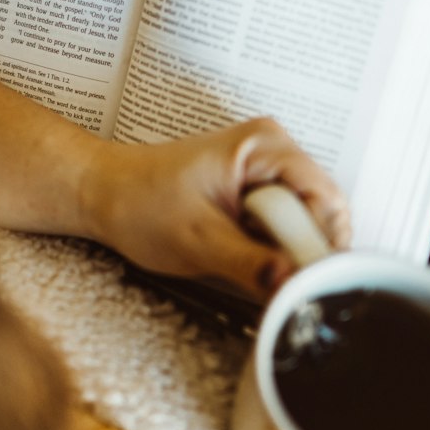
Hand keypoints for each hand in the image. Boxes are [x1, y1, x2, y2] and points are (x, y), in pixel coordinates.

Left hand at [82, 117, 350, 299]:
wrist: (105, 193)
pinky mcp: (259, 185)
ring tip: (257, 266)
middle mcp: (274, 148)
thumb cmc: (139, 203)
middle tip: (281, 282)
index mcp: (264, 146)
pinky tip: (251, 255)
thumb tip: (291, 284)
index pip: (324, 198)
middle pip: (323, 209)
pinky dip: (276, 245)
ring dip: (290, 250)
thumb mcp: (198, 242)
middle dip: (306, 249)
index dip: (322, 243)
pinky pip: (288, 221)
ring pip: (308, 219)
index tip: (308, 281)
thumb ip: (250, 264)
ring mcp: (268, 165)